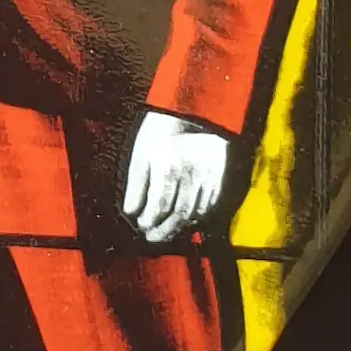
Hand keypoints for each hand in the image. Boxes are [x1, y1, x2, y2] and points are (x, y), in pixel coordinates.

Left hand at [121, 108, 229, 244]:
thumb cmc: (159, 131)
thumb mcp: (141, 152)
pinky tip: (185, 221)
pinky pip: (210, 206)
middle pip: (178, 214)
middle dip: (164, 231)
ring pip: (195, 213)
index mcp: (167, 167)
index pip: (159, 206)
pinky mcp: (220, 179)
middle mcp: (190, 175)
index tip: (140, 226)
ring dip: (179, 227)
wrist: (193, 112)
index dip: (149, 220)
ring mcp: (208, 177)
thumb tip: (130, 212)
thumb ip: (136, 185)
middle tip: (151, 238)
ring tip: (166, 233)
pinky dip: (196, 218)